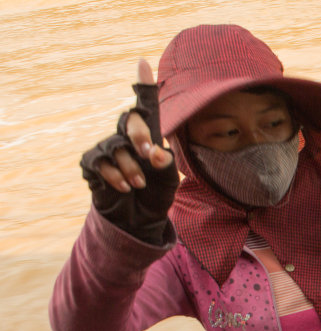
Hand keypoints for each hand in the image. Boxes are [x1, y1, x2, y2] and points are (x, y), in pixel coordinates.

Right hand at [79, 60, 177, 241]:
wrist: (139, 219)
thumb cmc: (156, 193)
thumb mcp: (169, 180)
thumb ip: (165, 165)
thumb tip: (156, 153)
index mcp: (149, 136)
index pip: (146, 107)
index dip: (144, 84)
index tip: (143, 63)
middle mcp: (126, 137)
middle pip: (130, 121)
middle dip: (140, 136)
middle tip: (149, 155)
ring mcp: (108, 148)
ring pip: (117, 148)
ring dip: (131, 168)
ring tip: (140, 184)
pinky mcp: (93, 163)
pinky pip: (101, 162)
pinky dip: (115, 176)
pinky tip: (124, 187)